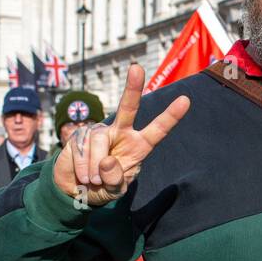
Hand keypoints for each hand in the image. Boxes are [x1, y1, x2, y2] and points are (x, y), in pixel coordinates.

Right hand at [53, 63, 189, 206]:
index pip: (157, 130)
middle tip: (136, 68)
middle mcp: (120, 133)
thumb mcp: (115, 190)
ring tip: (93, 180)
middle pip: (128, 108)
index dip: (170, 116)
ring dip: (95, 168)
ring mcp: (99, 132)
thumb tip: (107, 160)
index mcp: (138, 146)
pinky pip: (82, 150)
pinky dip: (83, 168)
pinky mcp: (80, 135)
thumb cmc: (103, 188)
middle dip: (132, 88)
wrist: (76, 191)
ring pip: (99, 142)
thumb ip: (115, 179)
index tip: (185, 100)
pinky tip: (82, 176)